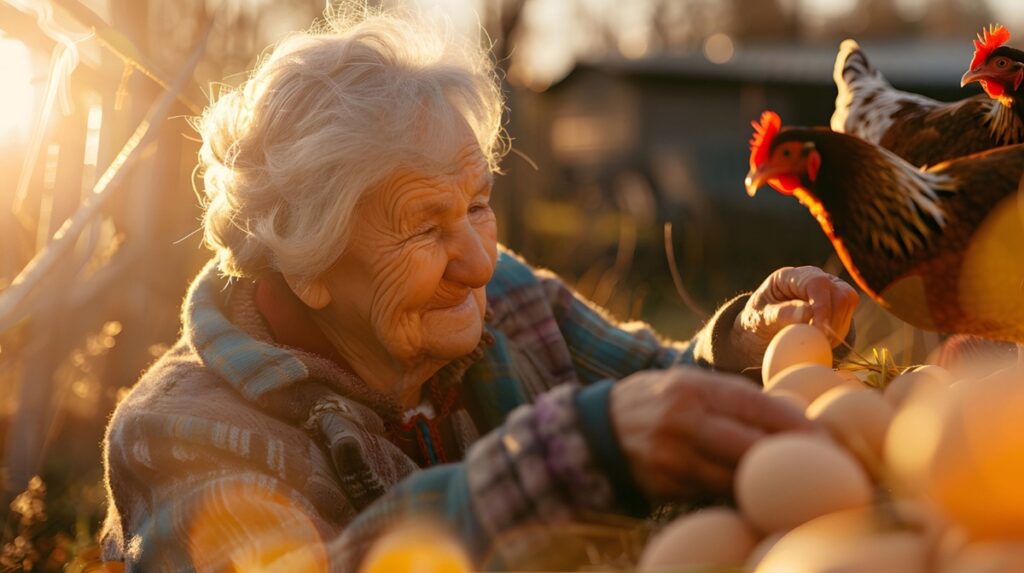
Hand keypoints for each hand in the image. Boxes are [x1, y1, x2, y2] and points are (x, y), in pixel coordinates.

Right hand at [611, 367, 813, 499]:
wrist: (599, 427)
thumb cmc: (659, 401)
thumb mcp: (689, 383)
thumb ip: (733, 397)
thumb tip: (792, 414)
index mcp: (693, 388)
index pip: (754, 404)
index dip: (793, 422)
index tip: (824, 436)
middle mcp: (682, 421)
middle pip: (749, 446)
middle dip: (789, 457)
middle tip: (823, 467)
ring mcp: (671, 456)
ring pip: (733, 477)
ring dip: (765, 482)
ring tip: (794, 484)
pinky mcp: (664, 485)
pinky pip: (711, 493)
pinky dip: (735, 494)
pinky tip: (755, 495)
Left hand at [733, 266, 858, 361]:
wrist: (761, 333)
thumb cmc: (757, 322)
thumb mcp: (760, 319)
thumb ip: (780, 314)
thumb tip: (807, 312)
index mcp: (790, 276)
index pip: (817, 283)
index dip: (822, 307)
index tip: (819, 330)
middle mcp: (813, 278)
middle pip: (840, 292)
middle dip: (833, 320)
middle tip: (820, 341)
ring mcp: (827, 290)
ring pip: (848, 303)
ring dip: (837, 328)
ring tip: (819, 343)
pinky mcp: (835, 305)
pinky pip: (847, 316)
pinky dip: (838, 332)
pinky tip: (823, 342)